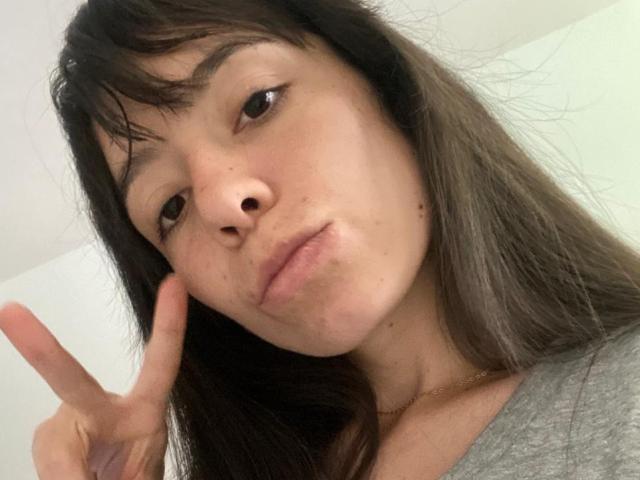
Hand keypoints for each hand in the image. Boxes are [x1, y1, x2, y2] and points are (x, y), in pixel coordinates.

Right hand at [0, 274, 187, 478]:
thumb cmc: (134, 473)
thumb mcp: (142, 476)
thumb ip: (129, 475)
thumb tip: (82, 477)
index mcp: (144, 411)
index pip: (161, 363)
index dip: (170, 325)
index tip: (175, 283)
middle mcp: (104, 409)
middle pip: (72, 382)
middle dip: (44, 350)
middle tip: (10, 311)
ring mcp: (70, 423)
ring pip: (55, 444)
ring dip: (65, 472)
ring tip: (89, 479)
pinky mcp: (49, 438)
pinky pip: (48, 458)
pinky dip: (57, 475)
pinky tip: (71, 477)